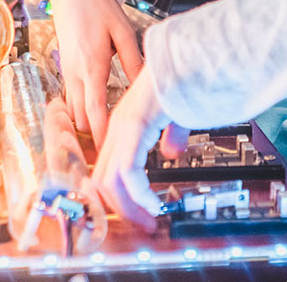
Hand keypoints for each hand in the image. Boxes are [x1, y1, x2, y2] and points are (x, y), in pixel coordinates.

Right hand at [49, 0, 143, 147]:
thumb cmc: (99, 7)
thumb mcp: (123, 31)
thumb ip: (133, 61)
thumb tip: (146, 86)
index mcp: (92, 64)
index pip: (95, 109)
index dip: (101, 134)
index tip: (110, 152)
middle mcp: (75, 72)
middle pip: (81, 117)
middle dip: (93, 138)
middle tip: (112, 155)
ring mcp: (67, 71)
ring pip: (73, 111)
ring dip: (86, 126)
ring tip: (106, 144)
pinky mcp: (66, 68)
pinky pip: (70, 99)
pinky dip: (79, 113)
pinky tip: (93, 120)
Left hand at [94, 66, 189, 227]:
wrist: (185, 62)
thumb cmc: (180, 82)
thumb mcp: (174, 116)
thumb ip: (170, 134)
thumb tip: (171, 152)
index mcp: (124, 125)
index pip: (107, 169)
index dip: (119, 196)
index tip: (138, 212)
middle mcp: (117, 128)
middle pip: (102, 180)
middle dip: (121, 208)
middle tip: (142, 224)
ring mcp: (123, 129)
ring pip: (110, 181)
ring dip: (129, 206)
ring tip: (148, 219)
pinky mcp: (133, 129)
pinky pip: (128, 173)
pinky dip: (140, 195)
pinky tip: (155, 203)